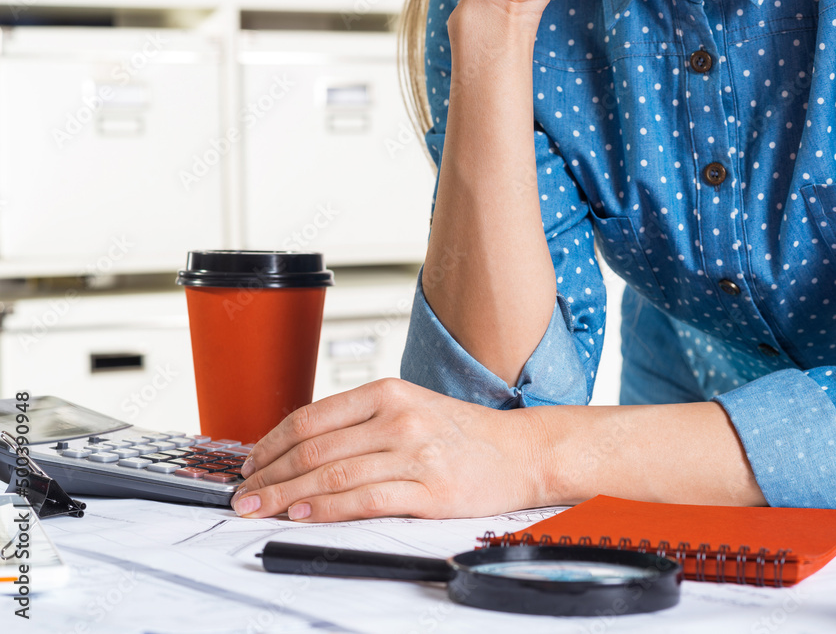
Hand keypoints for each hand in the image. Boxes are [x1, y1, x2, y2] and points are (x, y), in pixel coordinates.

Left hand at [230, 379, 550, 522]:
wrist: (521, 452)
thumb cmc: (463, 433)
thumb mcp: (410, 407)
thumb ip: (361, 421)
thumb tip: (302, 447)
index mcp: (388, 392)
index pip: (312, 417)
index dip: (272, 443)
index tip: (251, 463)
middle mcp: (399, 418)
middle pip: (315, 448)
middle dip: (270, 474)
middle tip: (244, 493)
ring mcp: (416, 454)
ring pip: (334, 474)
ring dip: (288, 495)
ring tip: (261, 508)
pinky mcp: (431, 491)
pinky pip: (367, 500)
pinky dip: (329, 508)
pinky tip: (305, 513)